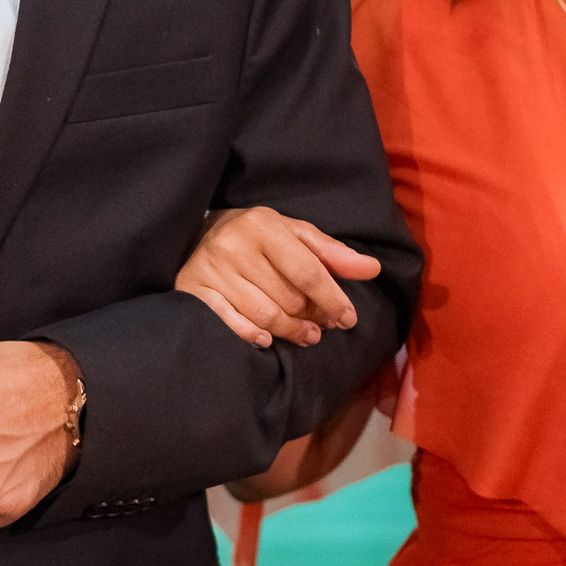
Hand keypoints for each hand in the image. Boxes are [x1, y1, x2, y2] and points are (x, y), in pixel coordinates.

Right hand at [178, 206, 381, 347]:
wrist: (196, 232)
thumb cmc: (256, 236)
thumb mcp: (294, 234)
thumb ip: (331, 253)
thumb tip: (372, 269)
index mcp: (263, 225)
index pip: (308, 271)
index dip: (332, 299)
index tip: (348, 318)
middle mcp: (234, 245)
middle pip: (288, 298)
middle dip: (313, 317)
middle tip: (323, 327)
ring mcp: (211, 269)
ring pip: (264, 315)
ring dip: (290, 331)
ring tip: (305, 335)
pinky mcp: (193, 290)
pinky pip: (229, 323)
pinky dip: (252, 335)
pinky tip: (267, 340)